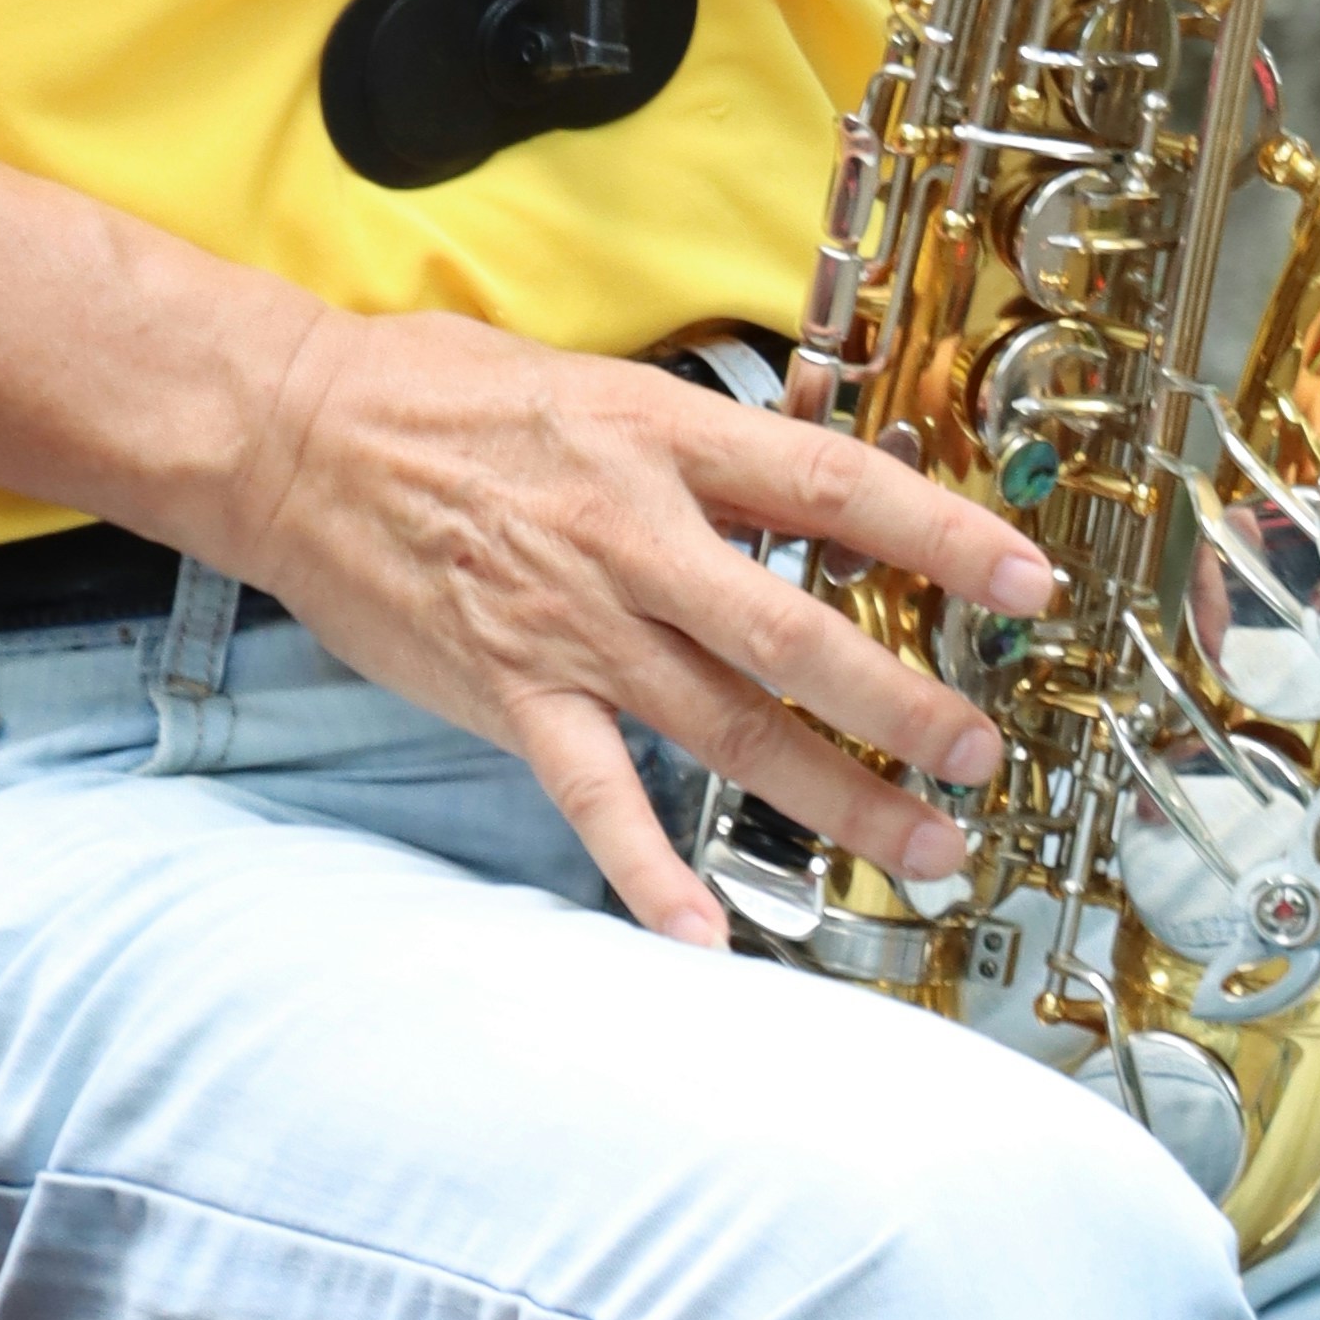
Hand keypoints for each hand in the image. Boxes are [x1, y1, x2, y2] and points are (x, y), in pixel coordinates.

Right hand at [235, 301, 1060, 949]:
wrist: (291, 432)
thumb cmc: (439, 392)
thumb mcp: (600, 382)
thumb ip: (704, 443)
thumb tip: (808, 478)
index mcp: (665, 438)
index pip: (836, 487)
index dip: (942, 535)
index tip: (1028, 579)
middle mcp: (634, 536)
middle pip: (800, 631)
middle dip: (906, 701)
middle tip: (986, 753)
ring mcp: (572, 626)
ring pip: (728, 725)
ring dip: (833, 793)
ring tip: (919, 846)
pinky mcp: (508, 692)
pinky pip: (594, 797)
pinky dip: (649, 872)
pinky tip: (706, 938)